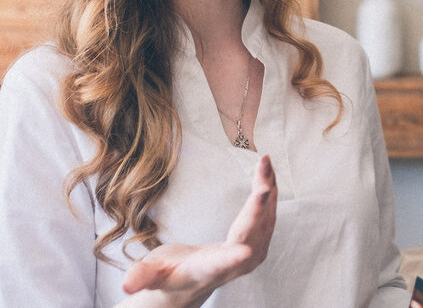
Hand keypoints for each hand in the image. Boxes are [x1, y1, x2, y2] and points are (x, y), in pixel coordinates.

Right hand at [122, 155, 276, 304]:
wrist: (189, 284)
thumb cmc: (167, 275)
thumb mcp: (151, 275)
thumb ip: (142, 277)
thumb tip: (126, 285)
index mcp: (205, 270)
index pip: (219, 266)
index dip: (231, 259)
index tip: (245, 252)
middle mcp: (233, 266)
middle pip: (249, 235)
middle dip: (257, 209)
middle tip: (264, 180)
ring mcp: (251, 256)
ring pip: (265, 222)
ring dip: (268, 190)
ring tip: (265, 163)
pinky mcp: (258, 244)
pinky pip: (269, 217)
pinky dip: (270, 193)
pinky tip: (269, 174)